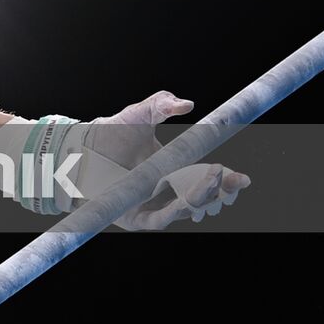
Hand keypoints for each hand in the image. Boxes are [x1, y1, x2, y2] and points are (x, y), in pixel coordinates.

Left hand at [79, 90, 251, 230]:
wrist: (81, 147)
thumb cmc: (112, 132)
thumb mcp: (140, 114)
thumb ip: (161, 104)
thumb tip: (187, 103)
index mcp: (176, 170)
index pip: (210, 180)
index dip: (228, 181)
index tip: (243, 178)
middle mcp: (169, 190)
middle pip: (204, 197)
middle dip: (221, 190)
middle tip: (231, 179)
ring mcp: (154, 205)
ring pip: (186, 209)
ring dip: (201, 198)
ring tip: (210, 181)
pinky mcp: (137, 218)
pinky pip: (160, 220)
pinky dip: (174, 213)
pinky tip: (186, 203)